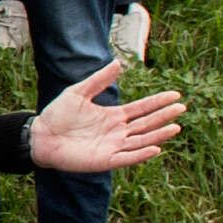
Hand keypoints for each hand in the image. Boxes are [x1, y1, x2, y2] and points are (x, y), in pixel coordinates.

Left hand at [24, 61, 186, 174]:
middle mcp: (117, 132)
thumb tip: (119, 62)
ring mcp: (113, 146)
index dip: (158, 102)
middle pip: (146, 124)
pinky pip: (128, 158)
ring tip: (175, 127)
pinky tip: (156, 148)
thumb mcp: (79, 92)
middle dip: (164, 116)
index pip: (142, 108)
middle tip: (182, 108)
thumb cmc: (58, 115)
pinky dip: (141, 154)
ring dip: (158, 135)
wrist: (40, 135)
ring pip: (142, 141)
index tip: (175, 95)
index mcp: (114, 116)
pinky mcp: (106, 160)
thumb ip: (99, 80)